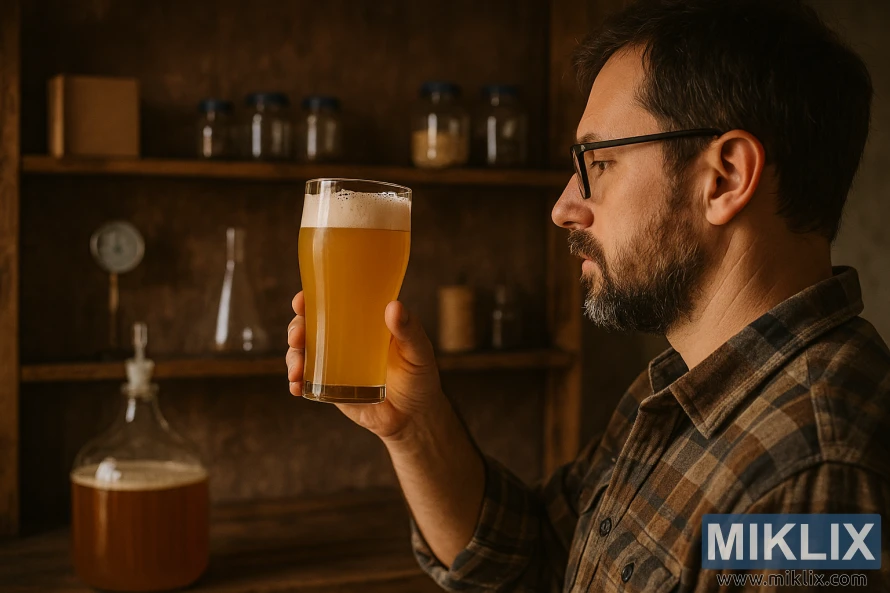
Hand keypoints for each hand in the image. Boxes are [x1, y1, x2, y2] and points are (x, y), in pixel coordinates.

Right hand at [286, 292, 445, 440]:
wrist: (414, 417)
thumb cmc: (420, 378)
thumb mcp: (418, 352)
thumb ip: (409, 331)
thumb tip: (393, 307)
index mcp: (363, 321)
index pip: (333, 302)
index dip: (312, 298)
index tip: (301, 300)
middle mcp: (345, 338)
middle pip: (310, 326)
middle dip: (296, 329)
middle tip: (297, 338)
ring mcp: (335, 363)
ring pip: (303, 352)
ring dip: (292, 357)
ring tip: (297, 370)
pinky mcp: (330, 387)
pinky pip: (306, 381)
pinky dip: (296, 382)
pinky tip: (296, 387)